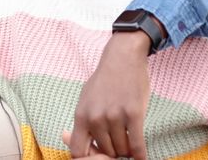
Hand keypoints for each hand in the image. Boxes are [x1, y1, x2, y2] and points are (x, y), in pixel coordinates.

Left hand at [69, 31, 151, 159]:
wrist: (123, 58)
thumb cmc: (105, 80)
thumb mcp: (85, 99)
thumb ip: (81, 122)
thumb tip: (66, 138)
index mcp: (81, 116)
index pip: (78, 151)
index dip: (89, 157)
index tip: (98, 154)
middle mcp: (96, 118)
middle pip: (105, 151)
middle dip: (113, 151)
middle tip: (120, 144)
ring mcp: (115, 116)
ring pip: (122, 149)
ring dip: (127, 149)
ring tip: (130, 141)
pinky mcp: (134, 114)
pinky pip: (137, 144)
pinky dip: (140, 154)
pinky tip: (141, 157)